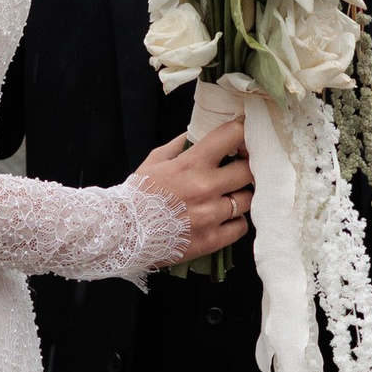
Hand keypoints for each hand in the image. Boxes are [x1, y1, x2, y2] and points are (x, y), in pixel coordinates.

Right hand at [132, 108, 253, 256]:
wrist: (122, 233)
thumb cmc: (137, 195)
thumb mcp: (154, 160)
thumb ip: (180, 144)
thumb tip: (198, 133)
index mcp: (191, 164)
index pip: (232, 136)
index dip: (241, 132)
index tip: (242, 135)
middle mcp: (206, 188)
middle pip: (248, 170)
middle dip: (245, 166)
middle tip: (238, 168)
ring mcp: (211, 216)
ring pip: (248, 199)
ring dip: (240, 195)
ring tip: (228, 195)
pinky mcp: (211, 240)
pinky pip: (241, 227)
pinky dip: (235, 221)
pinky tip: (224, 218)